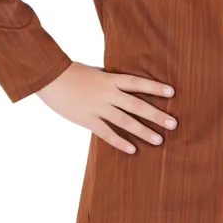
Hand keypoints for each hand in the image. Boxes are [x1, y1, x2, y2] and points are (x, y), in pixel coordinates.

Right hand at [36, 62, 177, 153]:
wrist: (49, 78)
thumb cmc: (71, 73)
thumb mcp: (94, 72)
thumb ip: (109, 80)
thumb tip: (124, 86)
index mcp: (110, 79)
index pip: (138, 83)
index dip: (155, 87)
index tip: (172, 93)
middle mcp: (108, 94)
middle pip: (137, 105)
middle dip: (157, 115)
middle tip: (174, 124)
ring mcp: (98, 108)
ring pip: (126, 121)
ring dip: (143, 131)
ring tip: (159, 140)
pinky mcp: (88, 120)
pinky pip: (107, 133)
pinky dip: (120, 142)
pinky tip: (133, 150)